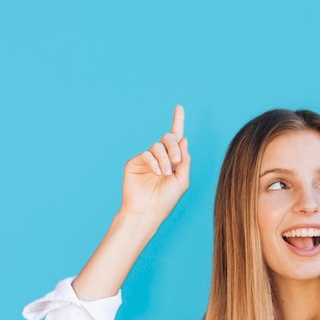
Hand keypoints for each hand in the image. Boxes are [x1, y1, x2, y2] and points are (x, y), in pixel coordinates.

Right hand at [120, 106, 190, 221]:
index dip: (178, 120)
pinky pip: (146, 154)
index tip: (179, 107)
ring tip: (165, 173)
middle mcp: (160, 156)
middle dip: (174, 146)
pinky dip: (154, 162)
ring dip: (165, 159)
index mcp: (173, 159)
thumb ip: (185, 160)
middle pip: (168, 138)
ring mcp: (147, 159)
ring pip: (158, 146)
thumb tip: (184, 139)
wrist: (148, 212)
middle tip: (176, 161)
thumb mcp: (182, 180)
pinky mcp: (135, 162)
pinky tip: (157, 173)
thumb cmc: (166, 199)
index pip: (177, 137)